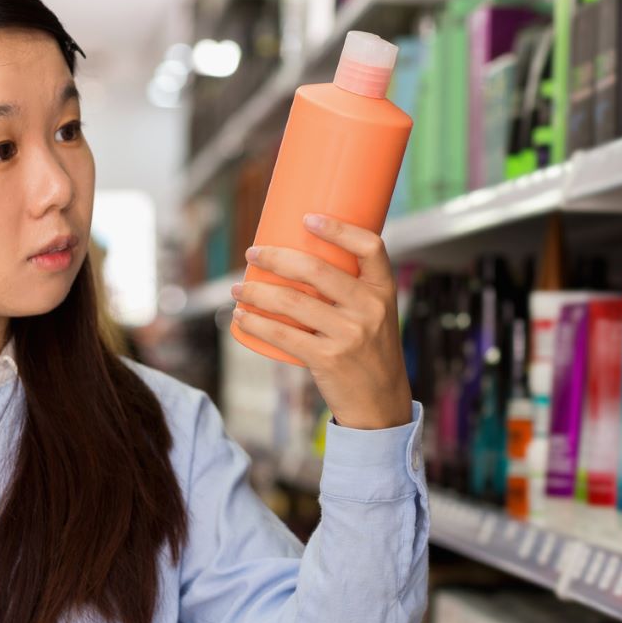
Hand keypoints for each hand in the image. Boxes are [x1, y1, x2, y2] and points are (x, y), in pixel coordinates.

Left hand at [233, 214, 412, 431]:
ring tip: (237, 289)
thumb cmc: (369, 352)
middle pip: (317, 270)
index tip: (308, 218)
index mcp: (384, 291)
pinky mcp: (328, 359)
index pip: (370, 247)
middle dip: (275, 257)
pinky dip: (256, 323)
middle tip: (253, 254)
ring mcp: (349, 335)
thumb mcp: (374, 316)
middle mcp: (370, 309)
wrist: (381, 404)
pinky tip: (241, 317)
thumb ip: (348, 292)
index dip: (339, 228)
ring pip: (292, 302)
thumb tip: (295, 263)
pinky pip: (283, 335)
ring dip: (256, 292)